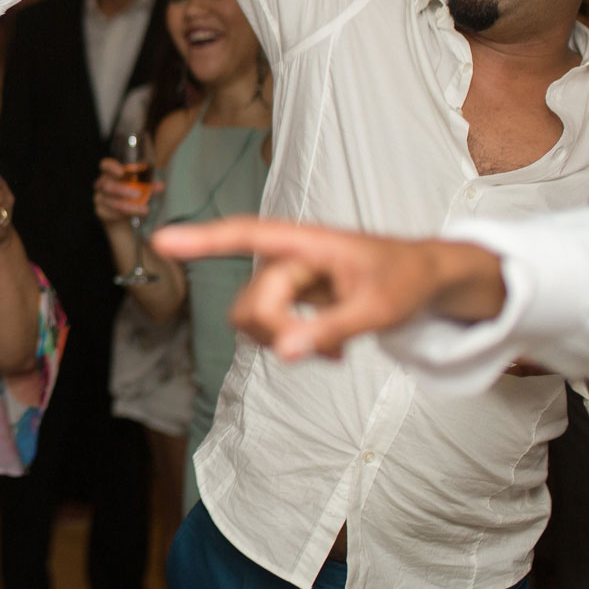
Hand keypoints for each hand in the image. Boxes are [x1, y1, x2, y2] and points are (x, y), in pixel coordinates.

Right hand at [94, 157, 162, 225]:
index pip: (105, 165)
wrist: (117, 211)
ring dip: (129, 206)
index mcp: (110, 173)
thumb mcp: (138, 186)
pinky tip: (133, 215)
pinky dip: (124, 215)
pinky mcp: (101, 211)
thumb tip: (161, 186)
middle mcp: (102, 184)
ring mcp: (99, 198)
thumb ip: (148, 184)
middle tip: (138, 194)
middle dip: (123, 190)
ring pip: (111, 202)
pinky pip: (111, 213)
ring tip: (144, 210)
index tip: (122, 171)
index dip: (111, 167)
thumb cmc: (127, 191)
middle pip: (107, 185)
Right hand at [151, 216, 506, 360]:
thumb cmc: (405, 281)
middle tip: (327, 354)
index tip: (162, 240)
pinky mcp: (292, 295)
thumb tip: (283, 355)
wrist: (426, 279)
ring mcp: (288, 276)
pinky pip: (271, 327)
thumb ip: (330, 331)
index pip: (245, 234)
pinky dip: (295, 343)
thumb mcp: (378, 311)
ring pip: (254, 317)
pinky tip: (332, 350)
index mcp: (308, 241)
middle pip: (251, 300)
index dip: (202, 239)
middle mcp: (289, 255)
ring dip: (285, 340)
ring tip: (335, 350)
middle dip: (276, 332)